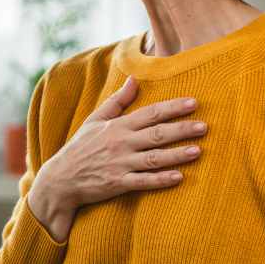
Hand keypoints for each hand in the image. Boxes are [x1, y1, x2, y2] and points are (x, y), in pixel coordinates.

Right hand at [43, 75, 206, 211]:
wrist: (60, 179)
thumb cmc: (80, 148)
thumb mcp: (95, 120)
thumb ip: (117, 101)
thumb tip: (134, 79)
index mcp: (118, 126)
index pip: (150, 113)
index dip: (173, 107)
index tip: (194, 103)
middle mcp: (121, 143)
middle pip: (156, 134)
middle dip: (181, 129)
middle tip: (204, 127)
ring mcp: (120, 164)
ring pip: (154, 158)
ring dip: (176, 154)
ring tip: (198, 151)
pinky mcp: (117, 184)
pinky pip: (143, 182)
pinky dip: (160, 180)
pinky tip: (178, 177)